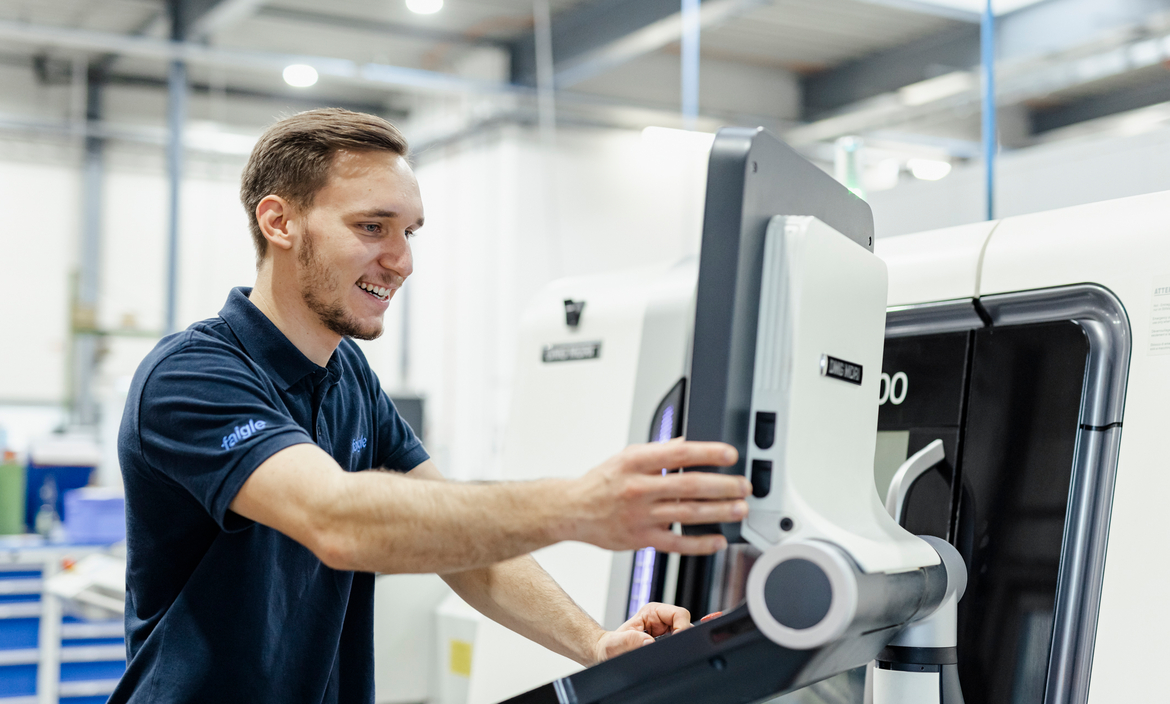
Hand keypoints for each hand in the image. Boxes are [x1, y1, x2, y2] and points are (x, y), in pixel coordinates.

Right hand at [566, 440, 749, 554]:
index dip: (709, 453)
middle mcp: (639, 488)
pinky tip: (718, 540)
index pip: (679, 453)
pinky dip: (700, 543)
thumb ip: (659, 451)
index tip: (730, 455)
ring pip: (687, 514)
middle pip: (690, 485)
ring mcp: (640, 516)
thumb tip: (689, 444)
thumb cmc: (601, 483)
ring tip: (739, 509)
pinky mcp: (641, 539)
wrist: (572, 510)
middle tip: (743, 486)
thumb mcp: (627, 456)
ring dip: (719, 512)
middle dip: (723, 486)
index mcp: (636, 462)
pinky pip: (676, 544)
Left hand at [593, 602, 691, 662]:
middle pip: (685, 626)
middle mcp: (660, 620)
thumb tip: (649, 642)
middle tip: (668, 651)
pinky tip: (663, 658)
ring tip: (661, 654)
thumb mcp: (616, 644)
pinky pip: (677, 647)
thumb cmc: (610, 646)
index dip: (682, 628)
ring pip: (683, 637)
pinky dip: (674, 652)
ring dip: (676, 646)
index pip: (679, 614)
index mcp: (651, 612)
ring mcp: (664, 632)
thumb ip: (631, 641)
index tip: (677, 642)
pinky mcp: (665, 643)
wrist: (606, 655)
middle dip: (680, 639)